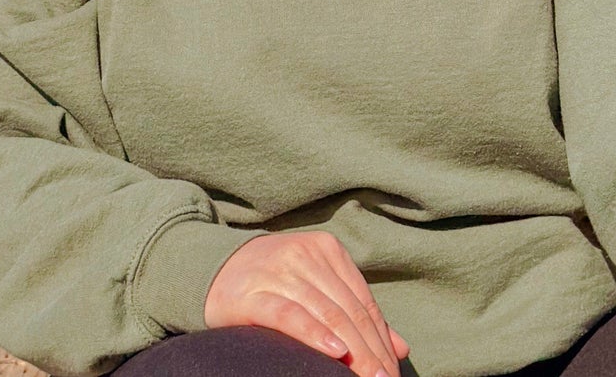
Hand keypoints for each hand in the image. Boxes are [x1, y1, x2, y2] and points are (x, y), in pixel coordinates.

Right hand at [205, 230, 409, 376]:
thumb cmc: (274, 283)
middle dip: (372, 352)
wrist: (214, 268)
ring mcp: (279, 271)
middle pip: (349, 311)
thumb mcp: (318, 288)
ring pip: (327, 315)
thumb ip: (356, 313)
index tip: (393, 373)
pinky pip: (290, 315)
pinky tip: (335, 353)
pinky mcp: (254, 293)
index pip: (363, 302)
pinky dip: (315, 334)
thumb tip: (401, 348)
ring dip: (354, 351)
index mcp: (327, 251)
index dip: (382, 341)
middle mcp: (306, 255)